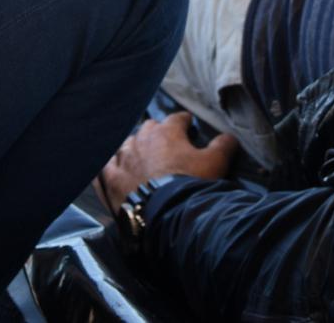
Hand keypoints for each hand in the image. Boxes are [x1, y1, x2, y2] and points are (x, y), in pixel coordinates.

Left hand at [98, 113, 238, 206]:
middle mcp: (140, 140)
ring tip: (139, 156)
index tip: (188, 124)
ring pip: (125, 145)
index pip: (176, 119)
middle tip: (165, 143)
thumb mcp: (215, 163)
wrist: (164, 213)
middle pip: (148, 128)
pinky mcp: (109, 179)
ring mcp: (122, 159)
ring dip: (133, 148)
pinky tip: (110, 169)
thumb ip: (223, 146)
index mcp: (165, 133)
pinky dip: (108, 167)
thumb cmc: (190, 183)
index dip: (184, 122)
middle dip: (156, 132)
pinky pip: (104, 168)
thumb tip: (229, 137)